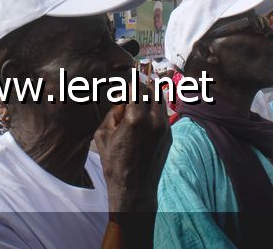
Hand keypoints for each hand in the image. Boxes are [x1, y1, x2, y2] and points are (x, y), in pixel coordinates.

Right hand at [94, 84, 169, 214]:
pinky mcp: (169, 135)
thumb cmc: (114, 162)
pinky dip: (155, 110)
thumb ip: (113, 112)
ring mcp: (164, 128)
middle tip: (132, 91)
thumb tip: (123, 99)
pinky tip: (145, 117)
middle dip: (141, 88)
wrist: (135, 188)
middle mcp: (153, 120)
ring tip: (140, 102)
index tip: (124, 85)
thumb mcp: (103, 134)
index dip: (129, 84)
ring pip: (161, 100)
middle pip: (151, 90)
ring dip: (150, 97)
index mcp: (135, 118)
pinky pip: (164, 114)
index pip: (136, 87)